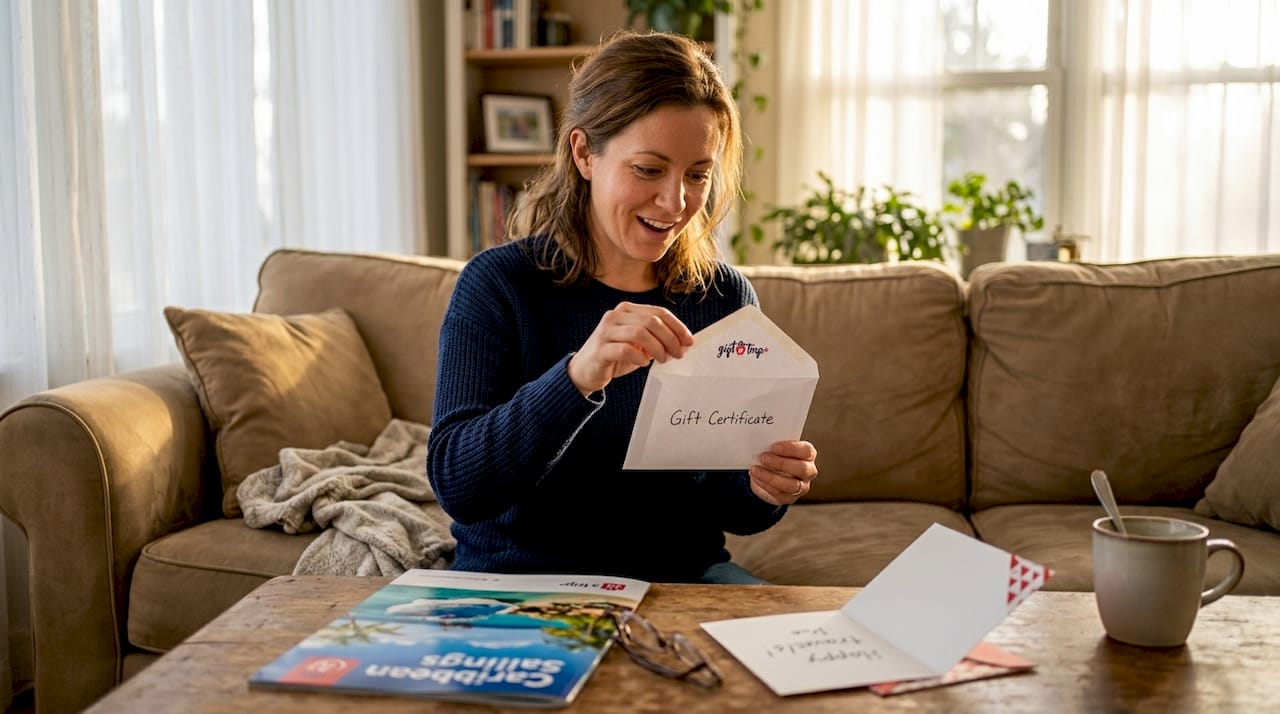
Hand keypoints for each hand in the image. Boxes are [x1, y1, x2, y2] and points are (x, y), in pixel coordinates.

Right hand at [567, 301, 694, 395]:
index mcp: (626, 310)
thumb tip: (683, 342)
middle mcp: (615, 316)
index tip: (689, 341)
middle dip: (670, 338)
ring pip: (640, 333)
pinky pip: (625, 349)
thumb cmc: (615, 357)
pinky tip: (644, 363)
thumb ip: (657, 340)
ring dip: (657, 348)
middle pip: (651, 321)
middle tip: (678, 354)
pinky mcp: (600, 348)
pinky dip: (639, 357)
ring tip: (662, 359)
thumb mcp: (639, 345)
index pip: (658, 312)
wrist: (585, 371)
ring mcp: (605, 331)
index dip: (677, 326)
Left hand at [749, 440, 817, 505]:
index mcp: (808, 455)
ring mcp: (801, 487)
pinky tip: (756, 478)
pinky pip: (779, 494)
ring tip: (755, 470)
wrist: (769, 475)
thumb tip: (760, 443)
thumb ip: (773, 445)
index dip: (792, 449)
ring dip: (771, 477)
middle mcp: (808, 471)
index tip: (775, 446)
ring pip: (791, 485)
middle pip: (802, 468)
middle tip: (764, 457)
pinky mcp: (789, 498)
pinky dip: (766, 485)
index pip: (807, 451)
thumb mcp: (776, 449)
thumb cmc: (775, 456)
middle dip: (781, 463)